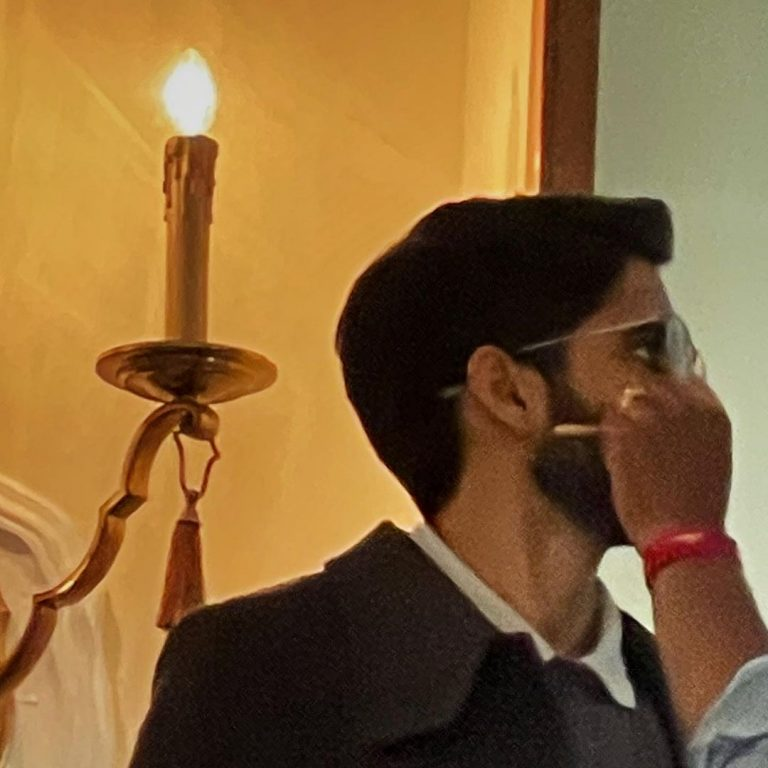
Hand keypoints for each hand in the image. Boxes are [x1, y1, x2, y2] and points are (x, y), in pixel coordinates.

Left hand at [600, 378, 731, 549]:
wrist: (681, 536)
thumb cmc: (698, 505)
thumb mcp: (710, 456)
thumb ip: (693, 427)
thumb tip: (675, 415)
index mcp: (711, 413)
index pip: (682, 379)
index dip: (666, 392)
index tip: (658, 402)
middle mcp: (681, 408)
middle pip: (648, 385)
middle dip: (639, 403)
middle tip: (637, 428)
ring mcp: (648, 419)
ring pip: (623, 402)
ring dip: (621, 420)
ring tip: (627, 447)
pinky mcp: (620, 435)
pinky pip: (606, 424)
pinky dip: (608, 438)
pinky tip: (617, 458)